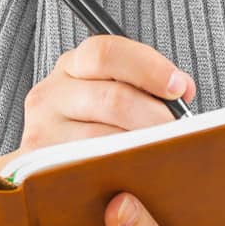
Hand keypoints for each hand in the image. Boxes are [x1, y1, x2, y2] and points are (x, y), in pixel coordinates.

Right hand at [12, 34, 195, 161]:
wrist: (51, 169)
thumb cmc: (94, 126)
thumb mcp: (114, 92)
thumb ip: (145, 84)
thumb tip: (182, 89)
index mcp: (72, 66)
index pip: (107, 52)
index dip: (148, 68)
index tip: (177, 87)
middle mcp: (51, 93)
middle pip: (113, 98)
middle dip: (155, 115)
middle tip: (176, 131)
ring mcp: (42, 130)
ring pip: (105, 138)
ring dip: (142, 147)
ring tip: (160, 153)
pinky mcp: (44, 166)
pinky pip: (92, 167)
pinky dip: (120, 169)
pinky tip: (136, 172)